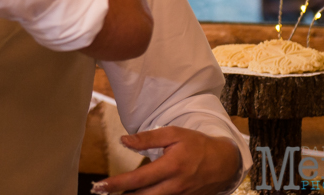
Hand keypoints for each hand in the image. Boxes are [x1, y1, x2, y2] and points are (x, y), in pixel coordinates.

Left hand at [91, 127, 240, 194]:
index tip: (100, 186)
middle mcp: (174, 187)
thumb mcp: (174, 134)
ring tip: (115, 193)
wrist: (224, 163)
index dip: (117, 184)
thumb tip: (124, 140)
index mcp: (170, 167)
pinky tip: (137, 193)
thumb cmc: (197, 145)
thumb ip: (148, 138)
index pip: (138, 179)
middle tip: (99, 191)